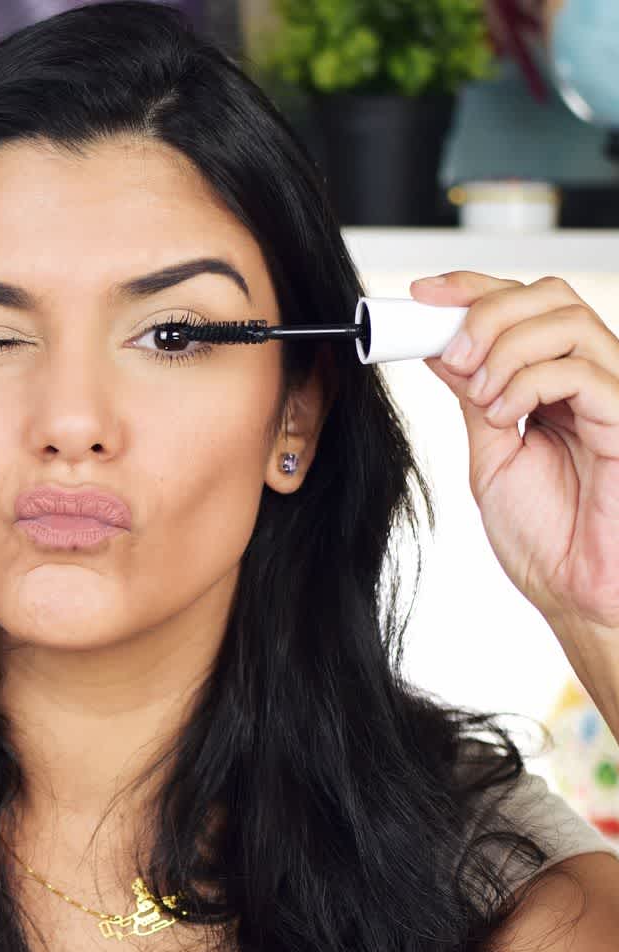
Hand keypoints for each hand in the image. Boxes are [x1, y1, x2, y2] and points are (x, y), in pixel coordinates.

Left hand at [413, 272, 618, 632]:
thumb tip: (440, 344)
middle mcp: (591, 378)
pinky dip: (530, 382)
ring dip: (505, 347)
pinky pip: (583, 371)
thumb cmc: (544, 535)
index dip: (471, 288)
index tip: (420, 295)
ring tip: (480, 396)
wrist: (573, 593)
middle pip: (548, 296)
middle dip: (486, 311)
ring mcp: (615, 395)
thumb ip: (473, 395)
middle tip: (454, 354)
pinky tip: (506, 417)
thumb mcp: (491, 452)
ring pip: (567, 319)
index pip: (522, 305)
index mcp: (556, 383)